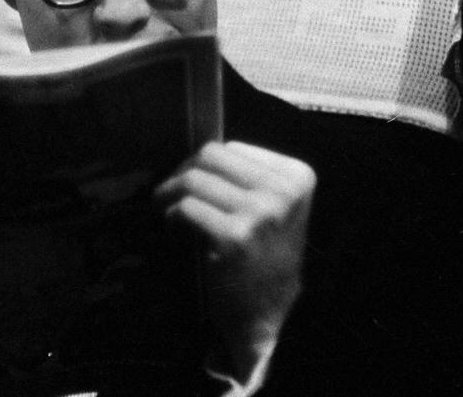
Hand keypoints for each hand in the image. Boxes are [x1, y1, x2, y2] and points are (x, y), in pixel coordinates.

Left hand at [155, 141, 314, 379]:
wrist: (266, 315)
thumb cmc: (264, 257)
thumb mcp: (275, 208)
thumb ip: (247, 176)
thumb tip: (198, 150)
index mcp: (298, 176)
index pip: (233, 147)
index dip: (206, 165)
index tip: (195, 184)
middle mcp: (284, 191)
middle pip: (211, 155)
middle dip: (183, 171)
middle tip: (169, 192)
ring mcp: (260, 214)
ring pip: (194, 179)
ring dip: (169, 193)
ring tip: (165, 208)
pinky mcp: (234, 238)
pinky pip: (186, 208)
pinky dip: (171, 217)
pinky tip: (174, 229)